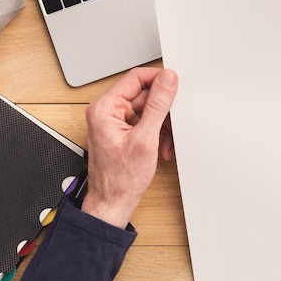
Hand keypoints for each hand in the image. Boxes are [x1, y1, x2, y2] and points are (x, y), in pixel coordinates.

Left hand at [82, 67, 177, 228]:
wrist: (113, 202)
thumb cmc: (120, 178)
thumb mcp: (145, 138)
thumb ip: (158, 105)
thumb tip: (167, 80)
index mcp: (105, 108)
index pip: (136, 78)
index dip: (159, 80)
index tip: (176, 85)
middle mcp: (106, 112)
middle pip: (144, 96)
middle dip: (163, 112)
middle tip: (172, 125)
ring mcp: (114, 122)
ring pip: (148, 110)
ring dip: (162, 125)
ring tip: (165, 143)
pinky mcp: (122, 132)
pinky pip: (145, 122)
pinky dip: (157, 133)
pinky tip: (161, 146)